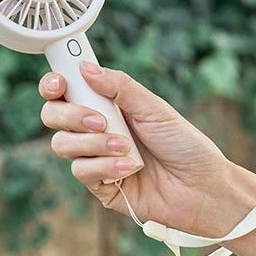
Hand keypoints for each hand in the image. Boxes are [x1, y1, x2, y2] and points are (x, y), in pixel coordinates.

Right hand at [38, 61, 255, 236]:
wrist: (203, 188)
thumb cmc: (185, 145)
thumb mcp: (154, 109)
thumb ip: (120, 87)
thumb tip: (85, 67)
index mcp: (107, 106)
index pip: (65, 91)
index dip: (53, 85)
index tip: (60, 84)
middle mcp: (95, 130)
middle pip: (52, 116)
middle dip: (70, 115)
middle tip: (100, 120)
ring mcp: (95, 158)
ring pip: (62, 144)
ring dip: (93, 143)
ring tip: (125, 147)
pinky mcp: (100, 186)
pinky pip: (81, 171)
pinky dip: (105, 165)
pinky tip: (130, 167)